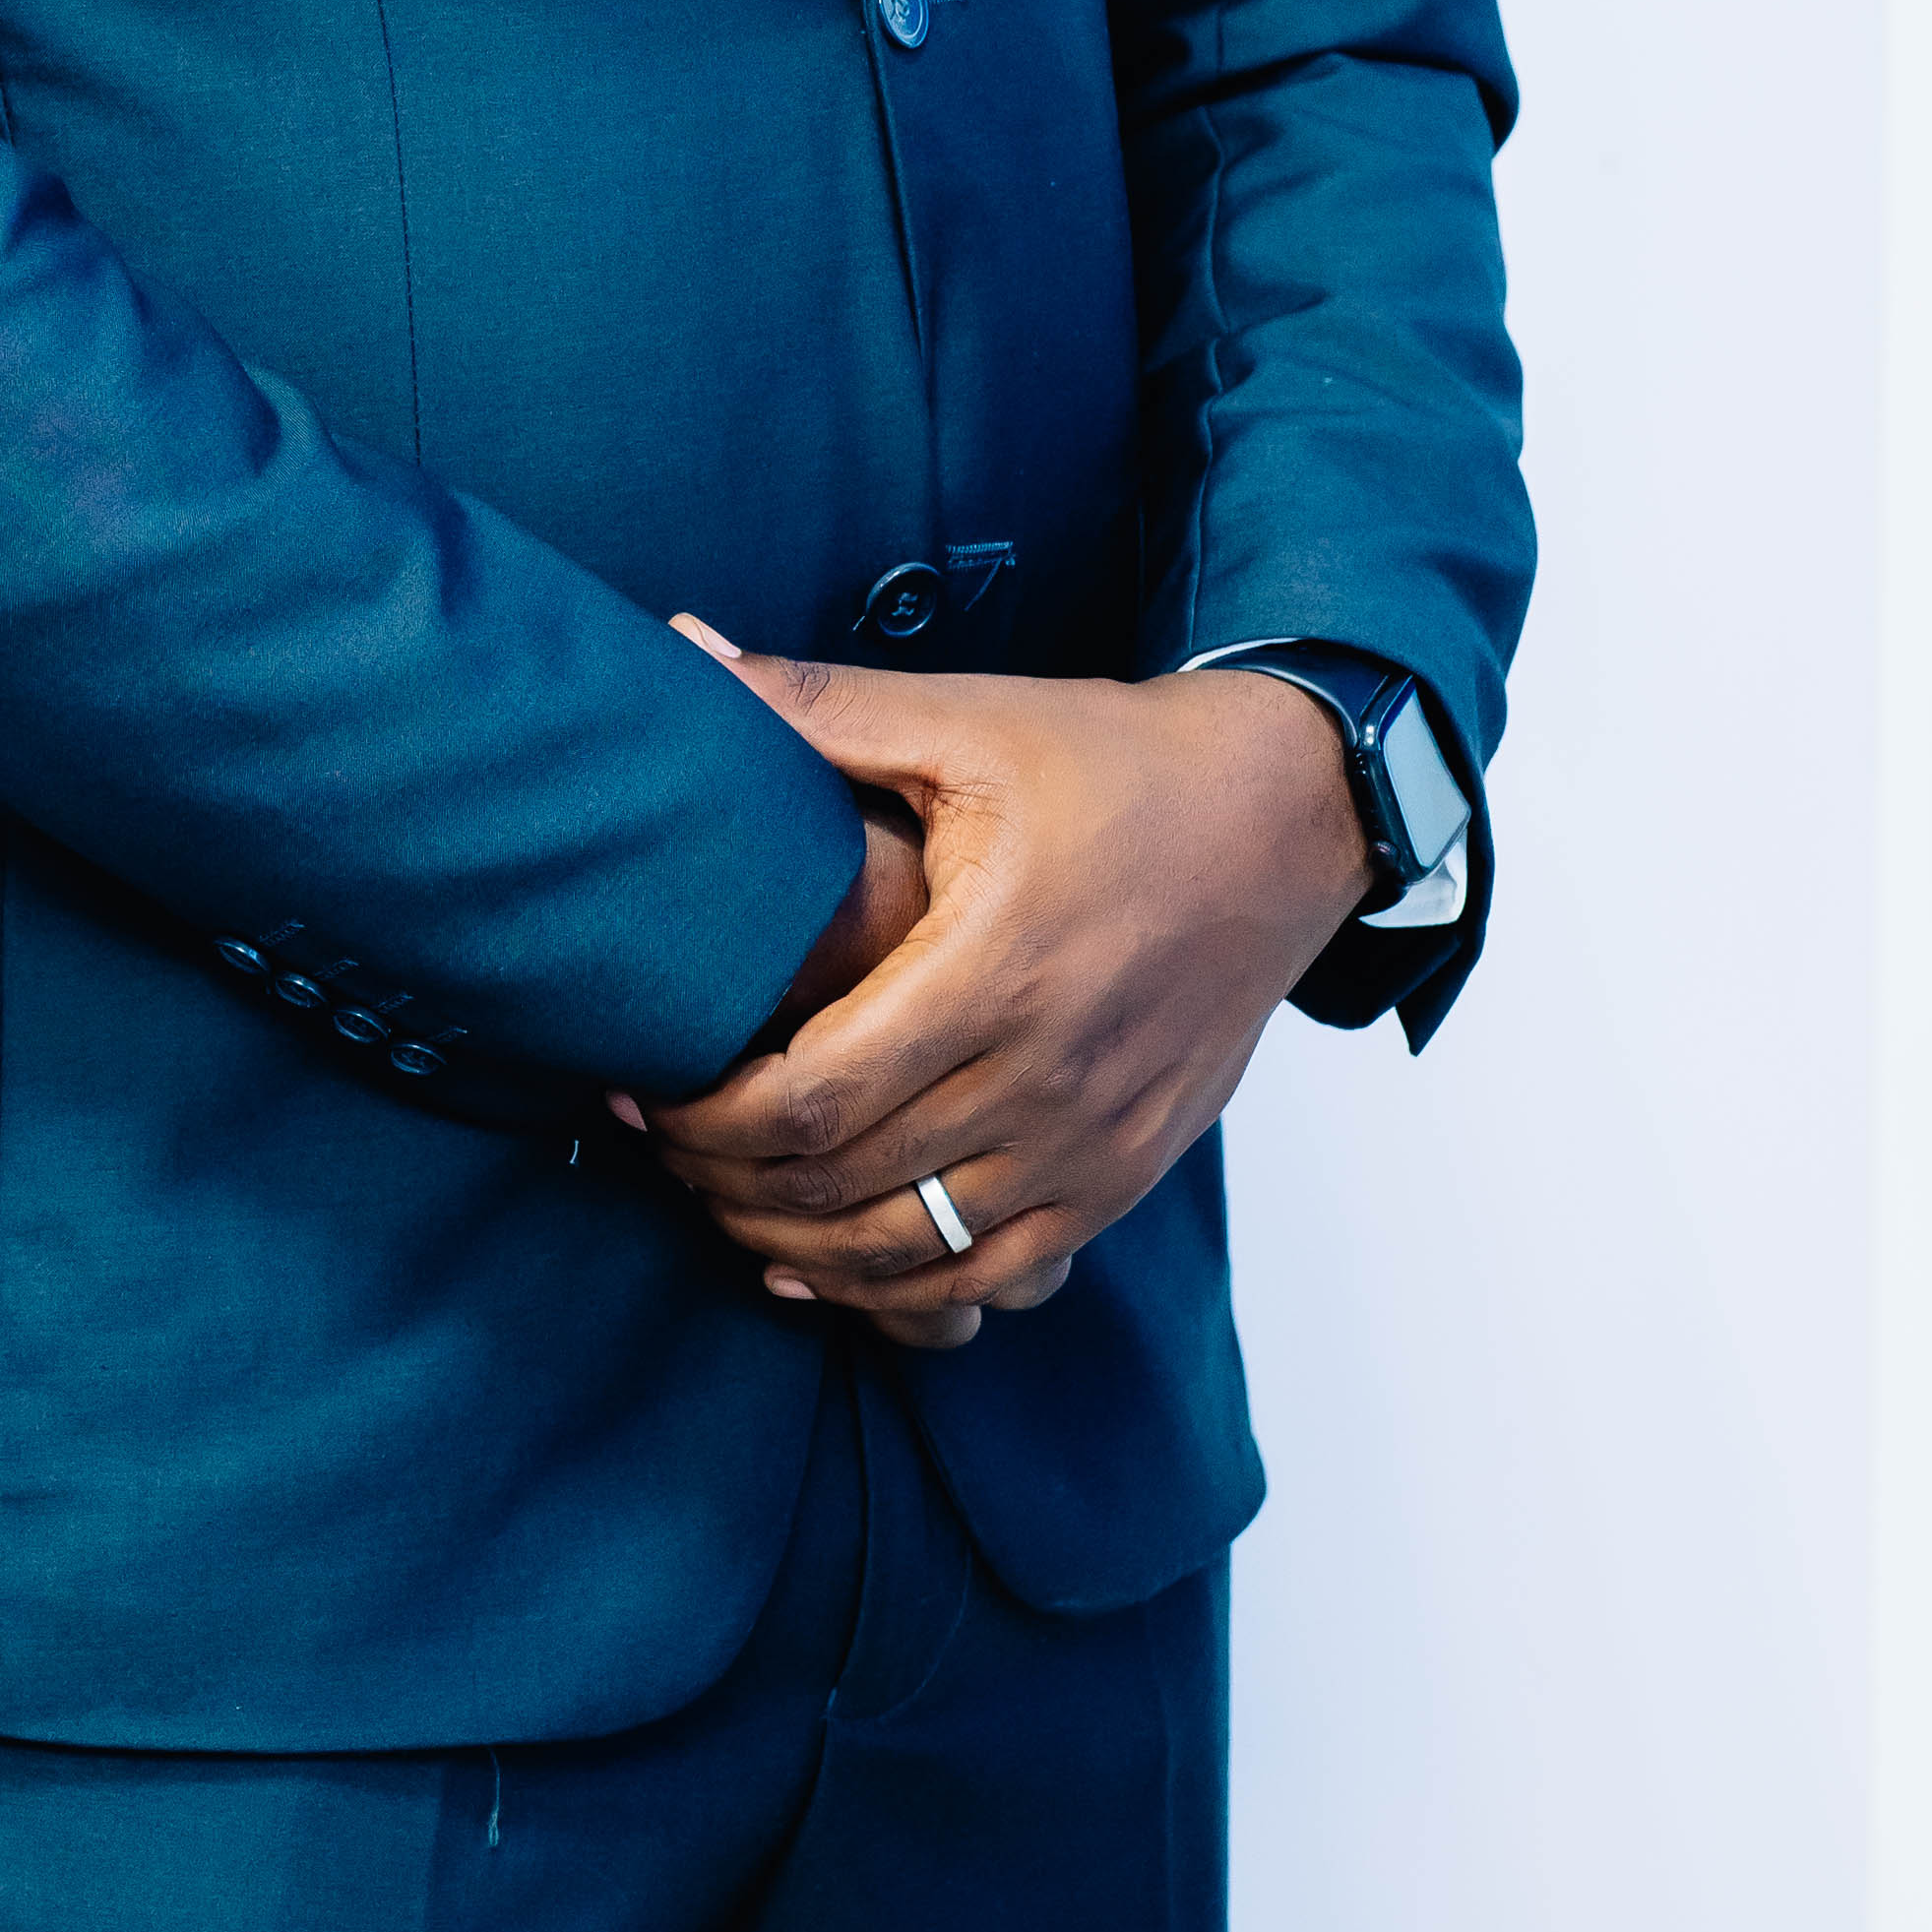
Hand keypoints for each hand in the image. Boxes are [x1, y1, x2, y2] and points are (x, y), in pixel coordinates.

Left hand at [640, 648, 1369, 1343]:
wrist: (1288, 818)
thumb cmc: (1116, 762)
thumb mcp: (965, 719)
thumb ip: (813, 705)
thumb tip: (678, 643)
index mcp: (992, 969)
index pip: (811, 1098)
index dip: (706, 1118)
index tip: (643, 1093)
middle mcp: (1049, 1076)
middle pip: (847, 1184)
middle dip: (728, 1182)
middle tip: (659, 1149)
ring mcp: (1097, 1140)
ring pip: (916, 1251)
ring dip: (801, 1244)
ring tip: (722, 1202)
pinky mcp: (1129, 1172)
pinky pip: (1001, 1275)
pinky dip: (904, 1288)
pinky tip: (830, 1264)